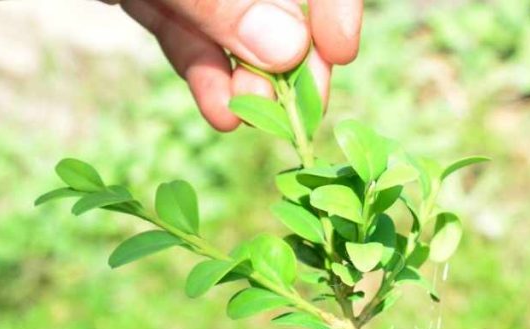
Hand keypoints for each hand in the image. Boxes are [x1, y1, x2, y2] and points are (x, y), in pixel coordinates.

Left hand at [120, 0, 362, 130]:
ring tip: (250, 117)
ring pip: (232, 29)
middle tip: (302, 113)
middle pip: (278, 6)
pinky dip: (204, 74)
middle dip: (292, 59)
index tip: (341, 52)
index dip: (335, 6)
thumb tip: (289, 49)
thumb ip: (219, 1)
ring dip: (246, 78)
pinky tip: (221, 112)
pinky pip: (187, 37)